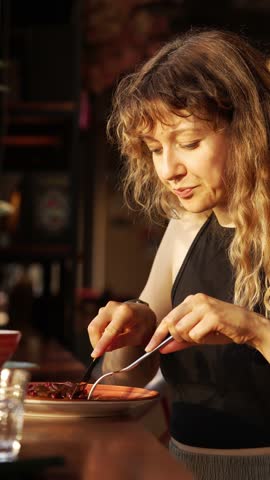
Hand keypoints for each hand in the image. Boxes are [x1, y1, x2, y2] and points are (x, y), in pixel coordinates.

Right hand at [88, 300, 155, 357]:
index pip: (110, 331)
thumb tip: (106, 348)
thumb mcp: (137, 336)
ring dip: (98, 338)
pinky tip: (111, 335)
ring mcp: (106, 307)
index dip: (101, 344)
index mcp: (125, 312)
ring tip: (112, 341)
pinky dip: (99, 333)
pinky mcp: (102, 310)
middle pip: (95, 327)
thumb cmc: (143, 325)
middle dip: (95, 342)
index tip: (95, 355)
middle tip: (103, 352)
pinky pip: (95, 325)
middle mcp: (113, 307)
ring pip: (93, 326)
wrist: (144, 312)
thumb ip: (121, 342)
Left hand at [145, 293, 264, 354]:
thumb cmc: (223, 329)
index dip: (157, 334)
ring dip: (191, 339)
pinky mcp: (212, 316)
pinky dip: (201, 340)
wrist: (248, 326)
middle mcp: (195, 300)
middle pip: (171, 324)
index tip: (149, 348)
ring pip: (182, 330)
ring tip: (205, 335)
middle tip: (193, 339)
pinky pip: (195, 335)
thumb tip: (162, 348)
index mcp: (190, 300)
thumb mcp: (198, 334)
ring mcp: (204, 306)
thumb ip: (180, 340)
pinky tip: (211, 334)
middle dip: (177, 337)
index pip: (167, 318)